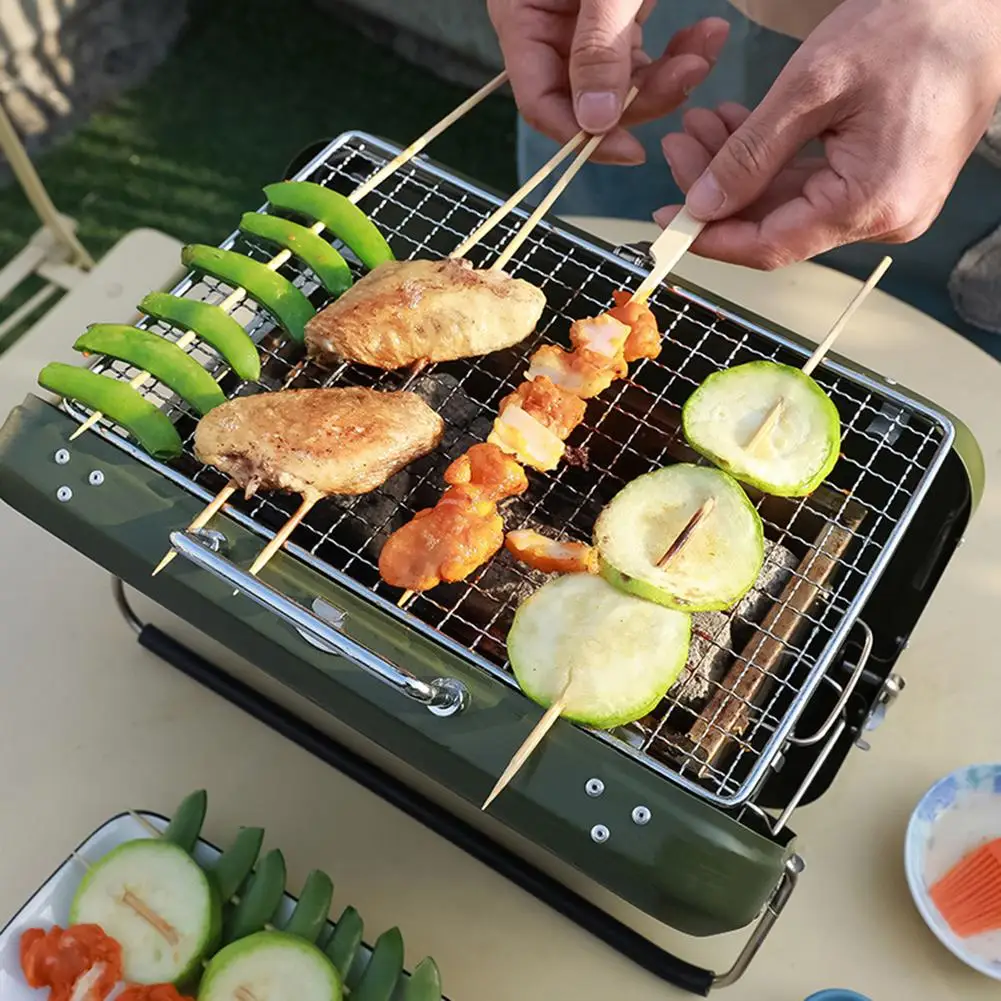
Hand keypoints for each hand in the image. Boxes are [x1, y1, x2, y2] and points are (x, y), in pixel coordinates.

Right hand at [487, 0, 729, 163]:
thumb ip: (599, 48)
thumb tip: (594, 124)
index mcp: (522, 19)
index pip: (540, 103)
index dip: (581, 135)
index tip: (632, 149)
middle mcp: (547, 31)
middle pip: (587, 100)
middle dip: (644, 97)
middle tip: (691, 72)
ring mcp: (581, 27)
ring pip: (621, 85)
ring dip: (669, 76)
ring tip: (706, 45)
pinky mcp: (616, 18)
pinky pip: (643, 57)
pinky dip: (676, 53)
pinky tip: (706, 34)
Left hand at [655, 0, 1000, 267]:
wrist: (981, 1)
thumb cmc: (912, 27)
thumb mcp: (814, 86)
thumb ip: (751, 154)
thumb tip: (703, 205)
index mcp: (870, 204)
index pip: (770, 246)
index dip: (711, 237)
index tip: (665, 220)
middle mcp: (884, 218)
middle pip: (776, 225)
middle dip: (720, 188)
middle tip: (679, 143)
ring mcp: (890, 203)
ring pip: (791, 204)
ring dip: (743, 169)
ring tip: (702, 125)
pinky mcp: (888, 181)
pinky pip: (817, 185)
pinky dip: (775, 161)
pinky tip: (740, 128)